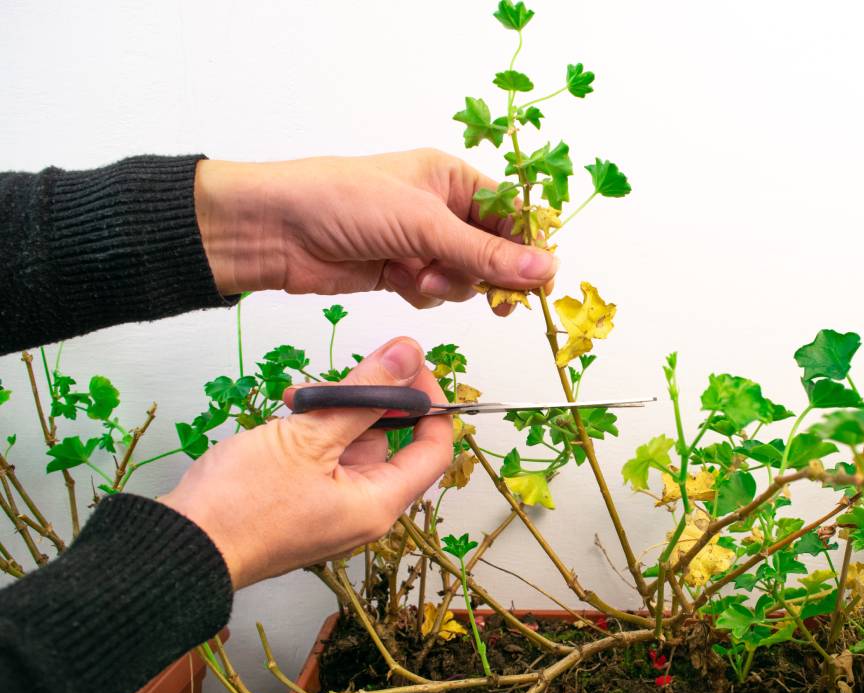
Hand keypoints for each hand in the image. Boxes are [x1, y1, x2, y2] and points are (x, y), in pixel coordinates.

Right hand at [159, 338, 450, 588]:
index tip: (408, 366)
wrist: (180, 548)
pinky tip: (288, 414)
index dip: (430, 401)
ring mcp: (332, 505)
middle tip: (332, 381)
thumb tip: (409, 354)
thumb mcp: (308, 437)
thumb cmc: (241, 505)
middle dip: (367, 400)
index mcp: (378, 503)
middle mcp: (363, 509)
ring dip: (332, 410)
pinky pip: (325, 455)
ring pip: (352, 441)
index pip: (434, 448)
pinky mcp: (304, 499)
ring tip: (297, 399)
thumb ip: (364, 392)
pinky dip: (312, 430)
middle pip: (391, 439)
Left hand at [193, 149, 556, 314]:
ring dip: (449, 283)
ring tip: (417, 274)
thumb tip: (545, 269)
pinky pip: (435, 291)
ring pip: (465, 276)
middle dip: (488, 272)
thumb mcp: (424, 223)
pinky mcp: (399, 271)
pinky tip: (399, 281)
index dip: (528, 246)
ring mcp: (420, 242)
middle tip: (497, 300)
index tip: (539, 280)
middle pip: (494, 250)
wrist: (275, 230)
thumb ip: (486, 253)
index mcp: (452, 177)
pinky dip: (423, 292)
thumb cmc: (344, 202)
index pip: (510, 213)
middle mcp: (441, 208)